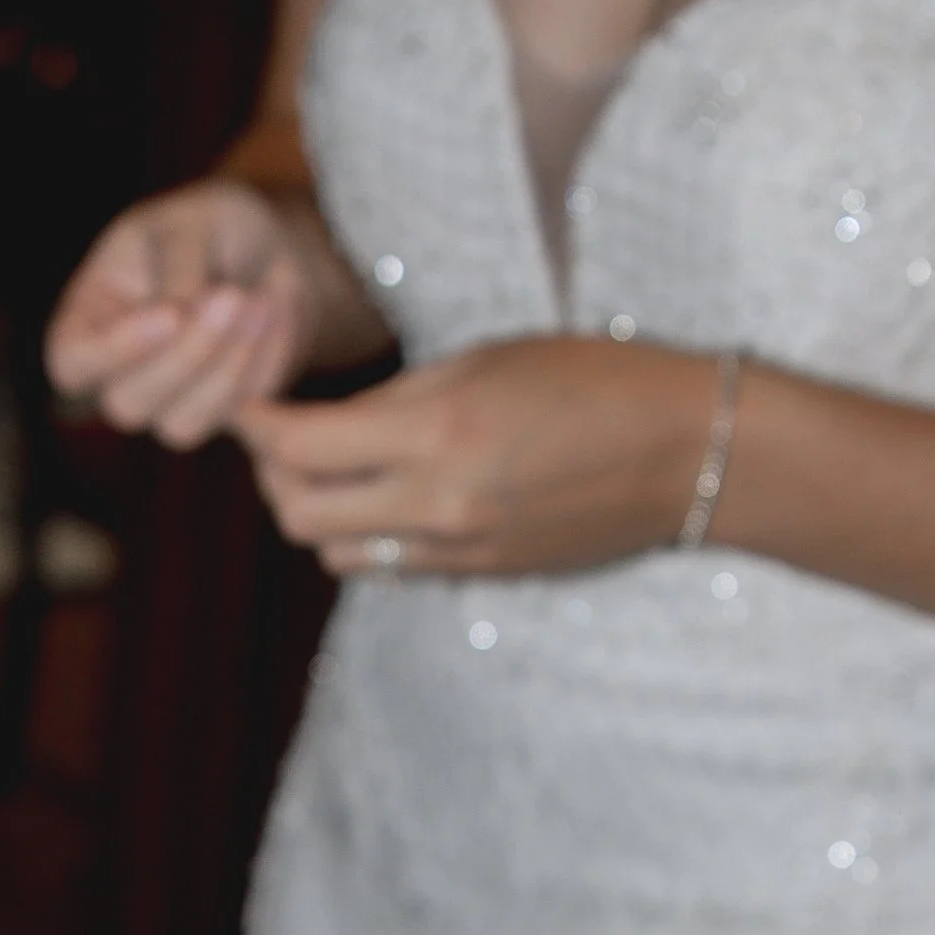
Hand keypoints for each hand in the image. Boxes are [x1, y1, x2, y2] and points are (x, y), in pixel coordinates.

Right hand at [46, 178, 329, 446]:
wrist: (268, 249)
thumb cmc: (210, 227)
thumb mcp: (187, 226)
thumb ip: (177, 272)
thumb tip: (179, 322)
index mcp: (86, 319)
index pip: (71, 361)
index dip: (113, 351)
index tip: (170, 315)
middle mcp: (117, 373)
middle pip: (128, 405)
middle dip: (187, 354)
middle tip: (232, 295)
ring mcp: (165, 403)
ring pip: (180, 426)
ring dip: (226, 367)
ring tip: (259, 301)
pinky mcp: (217, 414)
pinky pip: (232, 416)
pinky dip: (258, 368)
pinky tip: (273, 314)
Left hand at [238, 334, 721, 576]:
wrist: (689, 454)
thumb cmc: (598, 380)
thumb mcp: (489, 359)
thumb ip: (398, 398)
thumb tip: (331, 421)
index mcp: (438, 435)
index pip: (299, 449)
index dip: (254, 425)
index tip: (244, 401)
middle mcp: (438, 506)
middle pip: (298, 516)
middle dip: (272, 475)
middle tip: (278, 436)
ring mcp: (458, 551)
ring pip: (335, 552)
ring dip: (315, 513)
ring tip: (329, 469)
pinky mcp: (479, 575)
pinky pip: (389, 566)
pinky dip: (365, 534)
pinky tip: (383, 495)